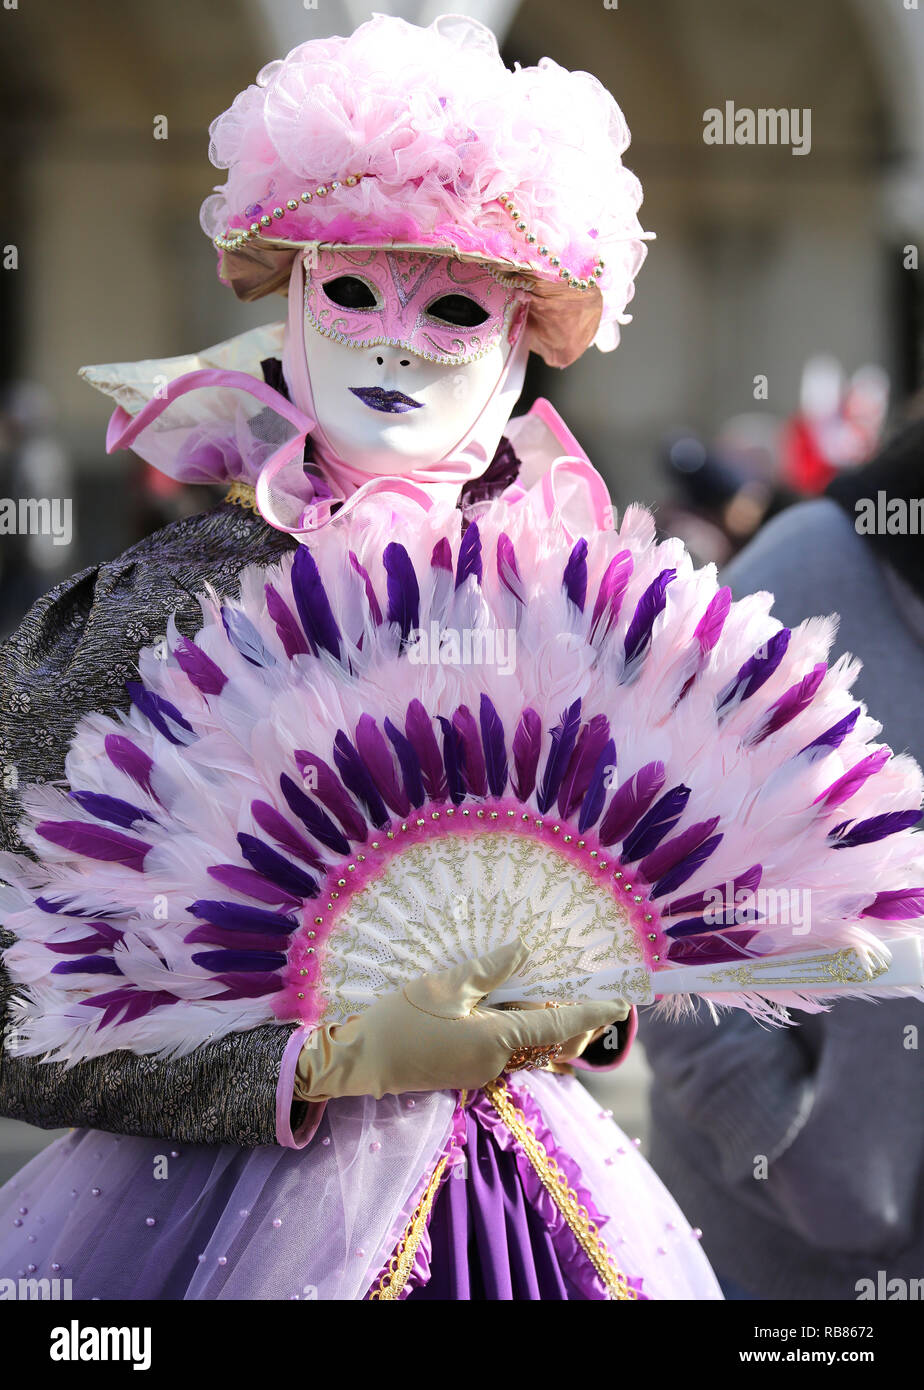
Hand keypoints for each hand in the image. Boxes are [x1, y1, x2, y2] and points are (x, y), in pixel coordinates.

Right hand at [294, 941, 622, 1100]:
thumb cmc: (400, 1021)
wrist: (359, 1061)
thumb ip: (488, 970)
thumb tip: (522, 952)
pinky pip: (509, 1048)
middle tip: (588, 987)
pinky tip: (509, 1001)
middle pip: (552, 1041)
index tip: (622, 1002)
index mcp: (499, 1041)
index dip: (594, 1013)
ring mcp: (484, 1071)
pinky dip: (520, 1026)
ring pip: (532, 1045)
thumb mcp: (444, 986)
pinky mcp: (468, 1070)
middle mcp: (499, 1063)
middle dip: (575, 1018)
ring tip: (548, 987)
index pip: (560, 1025)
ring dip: (545, 1020)